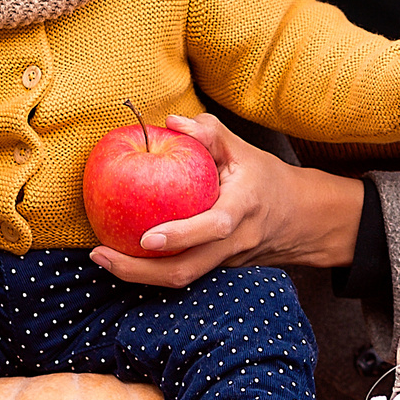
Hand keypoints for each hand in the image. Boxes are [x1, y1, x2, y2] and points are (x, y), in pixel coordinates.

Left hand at [88, 111, 365, 287]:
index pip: (214, 227)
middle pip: (187, 270)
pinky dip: (151, 268)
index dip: (181, 236)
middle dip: (140, 272)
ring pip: (182, 278)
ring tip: (102, 258)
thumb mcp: (244, 150)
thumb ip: (209, 132)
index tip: (146, 239)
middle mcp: (235, 242)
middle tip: (100, 256)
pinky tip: (121, 254)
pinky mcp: (216, 268)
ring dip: (138, 275)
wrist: (300, 220)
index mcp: (244, 208)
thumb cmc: (266, 178)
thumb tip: (171, 122)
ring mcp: (225, 261)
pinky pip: (182, 271)